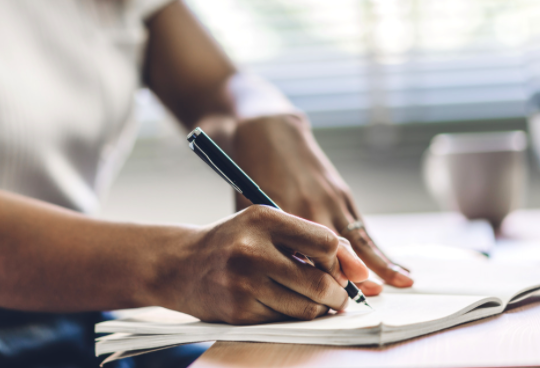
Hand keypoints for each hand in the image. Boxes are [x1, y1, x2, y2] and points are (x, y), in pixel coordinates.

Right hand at [163, 205, 367, 323]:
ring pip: (306, 307)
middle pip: (320, 281)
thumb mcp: (265, 225)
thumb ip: (309, 240)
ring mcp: (244, 282)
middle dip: (336, 294)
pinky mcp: (239, 311)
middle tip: (336, 295)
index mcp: (263, 218)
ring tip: (312, 300)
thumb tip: (360, 271)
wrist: (180, 264)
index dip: (339, 261)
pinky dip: (292, 317)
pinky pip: (285, 321)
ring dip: (318, 309)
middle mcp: (252, 248)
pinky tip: (282, 304)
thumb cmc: (232, 241)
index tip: (337, 269)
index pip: (324, 242)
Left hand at [230, 115, 413, 290]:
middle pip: (335, 248)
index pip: (302, 254)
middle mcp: (310, 207)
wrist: (269, 132)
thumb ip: (265, 240)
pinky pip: (361, 227)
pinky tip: (394, 265)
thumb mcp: (248, 207)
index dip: (316, 279)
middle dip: (351, 275)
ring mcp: (329, 200)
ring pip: (356, 237)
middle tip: (368, 298)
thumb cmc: (251, 175)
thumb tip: (279, 279)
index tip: (327, 301)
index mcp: (283, 212)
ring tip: (400, 282)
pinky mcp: (341, 194)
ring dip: (378, 262)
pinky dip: (377, 248)